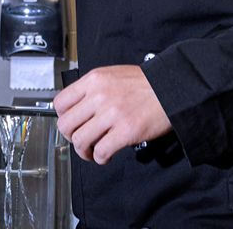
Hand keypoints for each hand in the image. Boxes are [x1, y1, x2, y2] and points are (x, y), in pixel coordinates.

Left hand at [54, 65, 172, 164]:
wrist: (172, 89)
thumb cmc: (146, 83)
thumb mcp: (112, 75)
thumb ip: (93, 89)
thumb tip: (78, 107)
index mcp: (94, 80)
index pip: (60, 103)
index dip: (63, 118)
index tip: (71, 125)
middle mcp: (99, 96)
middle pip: (66, 125)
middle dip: (71, 137)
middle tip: (80, 141)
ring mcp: (111, 114)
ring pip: (80, 141)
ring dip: (84, 151)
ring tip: (93, 152)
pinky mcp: (125, 131)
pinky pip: (101, 151)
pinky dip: (100, 158)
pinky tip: (106, 155)